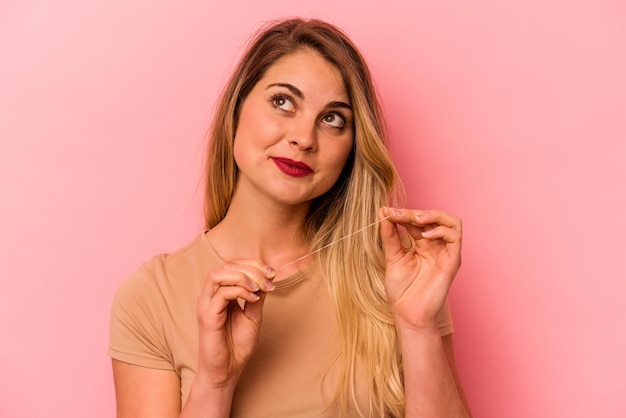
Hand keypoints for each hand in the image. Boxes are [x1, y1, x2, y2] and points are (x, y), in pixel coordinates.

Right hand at [195, 259, 275, 387]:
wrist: (228, 370)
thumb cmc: (237, 344)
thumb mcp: (253, 314)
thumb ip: (257, 295)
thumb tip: (267, 276)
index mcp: (220, 292)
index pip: (233, 265)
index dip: (253, 264)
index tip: (272, 274)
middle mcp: (210, 295)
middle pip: (226, 265)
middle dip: (251, 269)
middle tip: (269, 281)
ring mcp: (206, 304)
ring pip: (218, 274)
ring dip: (243, 276)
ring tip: (259, 288)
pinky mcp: (207, 316)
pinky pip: (222, 293)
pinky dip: (241, 291)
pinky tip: (253, 299)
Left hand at [379, 207, 461, 330]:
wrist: (407, 314)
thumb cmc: (401, 290)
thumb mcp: (392, 257)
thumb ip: (390, 236)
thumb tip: (383, 211)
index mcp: (423, 244)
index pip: (417, 220)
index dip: (403, 213)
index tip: (385, 212)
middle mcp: (437, 246)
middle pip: (434, 218)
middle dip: (414, 212)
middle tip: (396, 214)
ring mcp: (446, 253)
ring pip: (452, 223)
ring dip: (434, 216)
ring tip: (415, 219)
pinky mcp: (452, 262)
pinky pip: (455, 239)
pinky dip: (442, 231)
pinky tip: (425, 235)